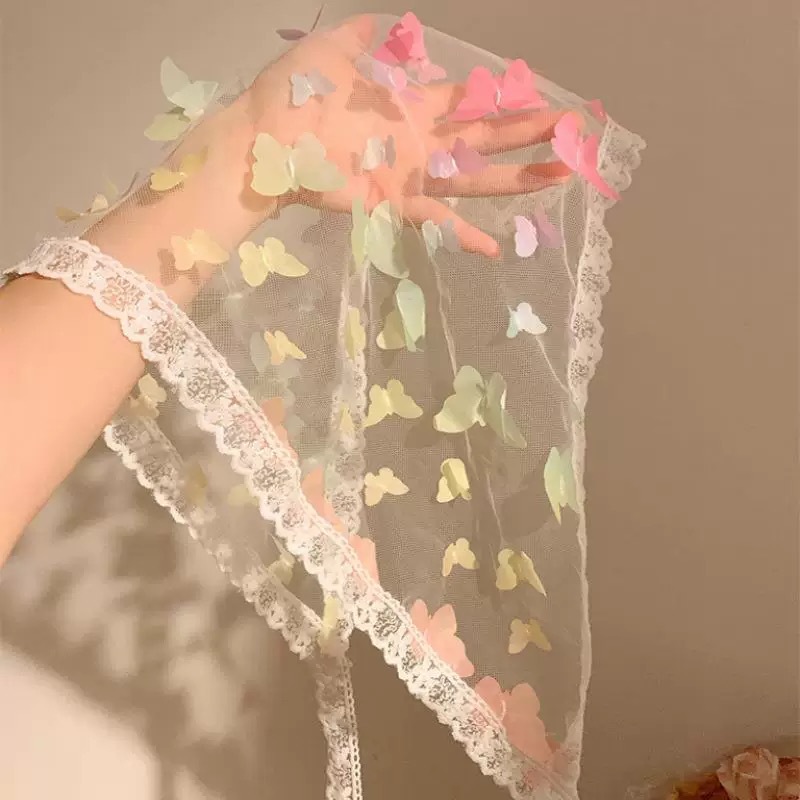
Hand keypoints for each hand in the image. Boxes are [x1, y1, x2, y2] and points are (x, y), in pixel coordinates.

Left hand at [87, 14, 566, 301]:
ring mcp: (410, 174)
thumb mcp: (333, 49)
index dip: (506, 96)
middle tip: (575, 130)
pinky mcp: (393, 203)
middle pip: (486, 136)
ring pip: (475, 176)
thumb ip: (365, 38)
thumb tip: (386, 19)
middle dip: (530, 132)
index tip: (543, 93)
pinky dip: (463, 236)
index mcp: (410, 104)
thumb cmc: (295, 94)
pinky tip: (495, 248)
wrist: (263, 141)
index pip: (470, 99)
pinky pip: (435, 222)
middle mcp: (420, 140)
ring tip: (562, 174)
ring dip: (517, 178)